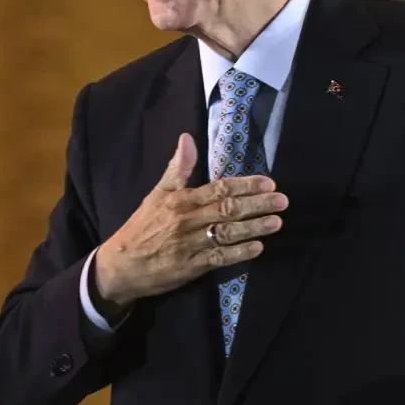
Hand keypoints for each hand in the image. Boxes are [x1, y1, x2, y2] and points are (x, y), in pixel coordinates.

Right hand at [93, 132, 286, 309]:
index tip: (268, 183)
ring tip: (277, 222)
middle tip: (282, 201)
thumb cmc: (142, 226)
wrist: (121, 265)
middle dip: (257, 204)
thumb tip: (187, 138)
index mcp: (181, 201)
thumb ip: (176, 168)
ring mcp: (191, 245)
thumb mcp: (156, 194)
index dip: (245, 185)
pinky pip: (220, 258)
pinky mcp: (192, 267)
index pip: (218, 189)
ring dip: (254, 228)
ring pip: (228, 233)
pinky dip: (239, 253)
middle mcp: (188, 221)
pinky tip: (258, 248)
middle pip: (228, 210)